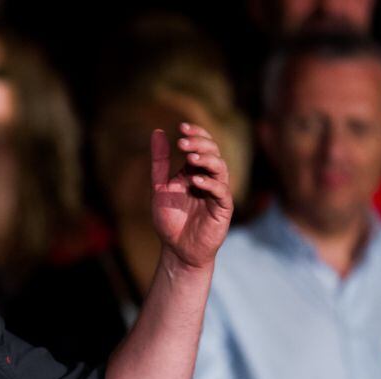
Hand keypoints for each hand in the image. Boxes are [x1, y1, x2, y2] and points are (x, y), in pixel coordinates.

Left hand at [150, 123, 232, 270]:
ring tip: (190, 158)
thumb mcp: (160, 187)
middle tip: (183, 142)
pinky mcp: (223, 207)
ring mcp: (217, 192)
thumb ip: (160, 161)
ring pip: (221, 167)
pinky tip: (195, 181)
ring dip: (206, 160)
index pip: (201, 145)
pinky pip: (221, 190)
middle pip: (213, 152)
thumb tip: (158, 132)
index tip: (181, 127)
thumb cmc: (170, 220)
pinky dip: (209, 183)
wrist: (177, 250)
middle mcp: (208, 178)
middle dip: (200, 143)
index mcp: (194, 171)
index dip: (195, 134)